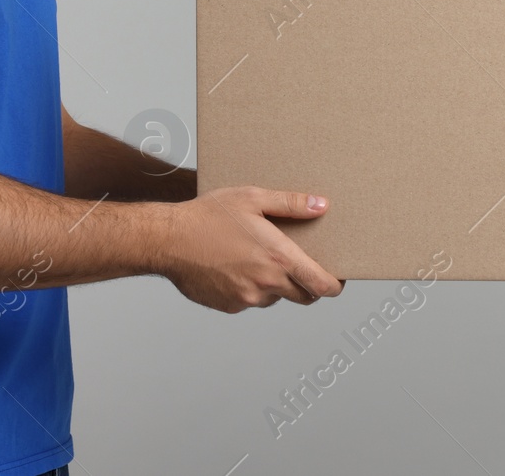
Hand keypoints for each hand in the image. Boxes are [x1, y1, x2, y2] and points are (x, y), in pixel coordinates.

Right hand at [163, 186, 344, 312]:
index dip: (335, 285)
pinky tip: (234, 265)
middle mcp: (266, 284)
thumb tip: (322, 205)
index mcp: (278, 258)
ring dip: (274, 283)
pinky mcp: (229, 306)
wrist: (167, 240)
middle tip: (299, 264)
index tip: (337, 279)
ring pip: (274, 297)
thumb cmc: (209, 215)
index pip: (322, 286)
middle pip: (304, 297)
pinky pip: (250, 299)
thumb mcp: (253, 198)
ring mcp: (247, 298)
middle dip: (308, 284)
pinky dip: (250, 287)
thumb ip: (291, 204)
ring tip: (256, 256)